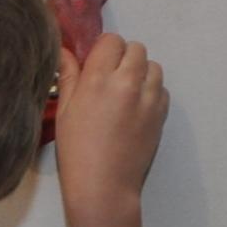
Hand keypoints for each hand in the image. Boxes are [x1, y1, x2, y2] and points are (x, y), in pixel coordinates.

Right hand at [54, 31, 168, 220]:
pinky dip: (151, 91)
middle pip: (136, 48)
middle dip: (123, 58)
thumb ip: (68, 76)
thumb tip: (64, 51)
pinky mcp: (162, 112)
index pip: (111, 40)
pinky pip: (162, 88)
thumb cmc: (76, 150)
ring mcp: (149, 97)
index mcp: (98, 79)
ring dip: (140, 72)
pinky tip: (135, 109)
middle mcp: (127, 82)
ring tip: (125, 94)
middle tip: (109, 80)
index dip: (103, 50)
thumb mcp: (64, 111)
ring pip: (153, 66)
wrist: (104, 186)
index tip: (95, 65)